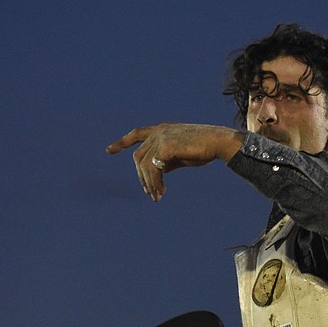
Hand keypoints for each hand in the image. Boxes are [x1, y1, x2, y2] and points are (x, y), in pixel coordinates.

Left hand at [106, 123, 242, 201]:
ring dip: (149, 184)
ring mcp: (161, 137)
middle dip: (141, 177)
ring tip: (156, 196)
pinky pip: (153, 169)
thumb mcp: (180, 155)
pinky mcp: (166, 146)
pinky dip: (155, 183)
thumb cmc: (203, 149)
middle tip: (149, 193)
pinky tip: (162, 192)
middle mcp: (158, 131)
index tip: (109, 150)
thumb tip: (155, 174)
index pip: (136, 134)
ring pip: (144, 165)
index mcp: (162, 130)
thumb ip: (165, 160)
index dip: (122, 142)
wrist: (218, 142)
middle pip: (138, 157)